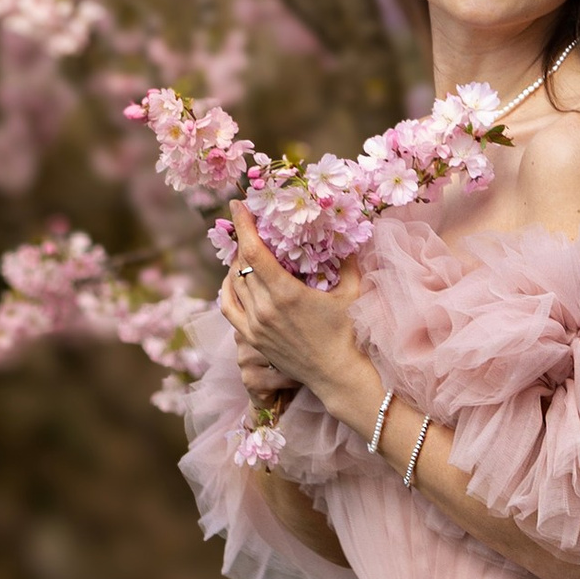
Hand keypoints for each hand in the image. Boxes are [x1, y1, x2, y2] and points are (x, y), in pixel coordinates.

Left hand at [218, 210, 380, 428]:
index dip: (243, 224)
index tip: (237, 204)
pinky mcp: (251, 339)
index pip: (253, 251)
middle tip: (249, 224)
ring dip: (237, 263)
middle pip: (241, 264)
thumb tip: (349, 234)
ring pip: (233, 283)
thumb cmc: (349, 333)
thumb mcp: (353, 292)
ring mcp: (255, 325)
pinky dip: (226, 289)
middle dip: (242, 239)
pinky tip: (233, 279)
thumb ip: (349, 261)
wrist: (338, 374)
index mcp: (286, 293)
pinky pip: (228, 307)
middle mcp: (264, 308)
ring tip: (246, 251)